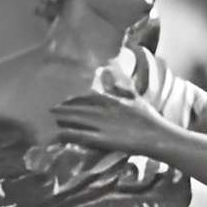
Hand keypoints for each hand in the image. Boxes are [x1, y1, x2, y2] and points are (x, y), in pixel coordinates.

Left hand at [47, 90, 182, 157]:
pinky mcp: (103, 139)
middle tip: (51, 109)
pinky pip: (81, 136)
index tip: (64, 101)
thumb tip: (113, 66)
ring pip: (77, 120)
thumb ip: (123, 84)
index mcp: (112, 100)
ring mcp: (102, 125)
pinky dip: (68, 134)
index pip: (88, 97)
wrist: (156, 136)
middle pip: (78, 108)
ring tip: (52, 120)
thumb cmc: (147, 117)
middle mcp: (104, 110)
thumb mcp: (135, 97)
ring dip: (63, 119)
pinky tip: (58, 134)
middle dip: (64, 109)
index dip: (74, 100)